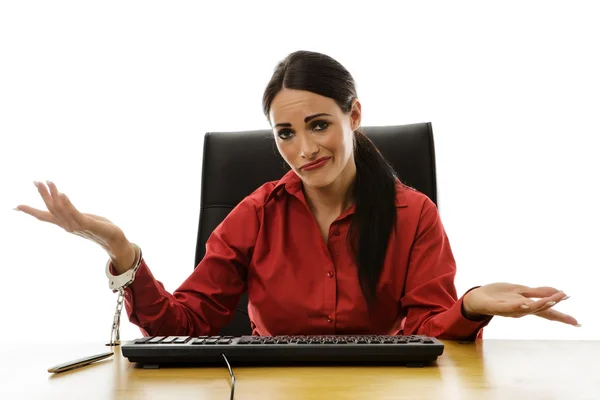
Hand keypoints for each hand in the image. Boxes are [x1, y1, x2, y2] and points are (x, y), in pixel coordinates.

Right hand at [15, 180, 135, 272]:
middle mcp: (67, 226)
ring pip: (60, 209)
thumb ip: (72, 213)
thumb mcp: (82, 219)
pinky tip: (62, 193)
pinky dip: (67, 203)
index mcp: (65, 223)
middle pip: (50, 208)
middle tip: (35, 181)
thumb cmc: (99, 228)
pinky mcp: (87, 224)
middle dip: (43, 194)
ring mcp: (76, 226)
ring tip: (49, 181)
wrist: (113, 239)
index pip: (44, 217)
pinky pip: (74, 212)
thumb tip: (64, 205)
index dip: (30, 211)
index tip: (15, 206)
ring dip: (53, 194)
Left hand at [463, 282, 578, 326]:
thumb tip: (558, 291)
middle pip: (540, 309)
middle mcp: (520, 310)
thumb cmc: (498, 295)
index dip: (561, 316)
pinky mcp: (497, 307)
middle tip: (565, 299)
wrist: (476, 298)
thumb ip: (538, 292)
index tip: (576, 323)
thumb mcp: (521, 290)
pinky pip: (508, 308)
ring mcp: (509, 309)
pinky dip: (517, 307)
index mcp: (527, 305)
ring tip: (552, 299)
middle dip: (553, 305)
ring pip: (527, 308)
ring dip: (539, 304)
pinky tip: (525, 304)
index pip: (547, 311)